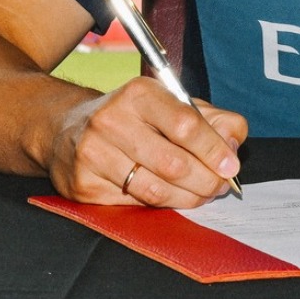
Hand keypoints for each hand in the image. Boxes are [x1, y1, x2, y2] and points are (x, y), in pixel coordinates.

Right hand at [46, 76, 246, 207]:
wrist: (67, 129)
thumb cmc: (132, 117)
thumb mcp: (171, 103)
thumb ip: (210, 119)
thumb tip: (233, 145)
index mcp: (140, 93)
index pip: (185, 124)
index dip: (213, 149)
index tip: (231, 166)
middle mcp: (112, 120)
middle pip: (173, 162)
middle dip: (205, 180)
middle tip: (220, 186)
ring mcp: (94, 154)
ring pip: (155, 189)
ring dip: (187, 198)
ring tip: (202, 194)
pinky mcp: (83, 185)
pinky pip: (134, 204)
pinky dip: (159, 205)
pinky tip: (170, 197)